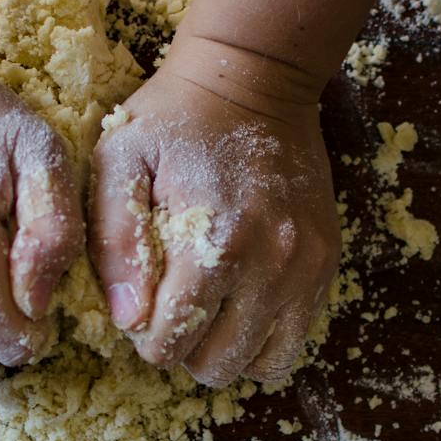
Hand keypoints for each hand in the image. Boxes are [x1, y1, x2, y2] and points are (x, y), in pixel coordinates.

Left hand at [88, 38, 340, 387]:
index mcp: (215, 244)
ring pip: (264, 363)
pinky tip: (239, 303)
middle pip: (218, 363)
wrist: (256, 76)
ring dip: (227, 351)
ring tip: (207, 312)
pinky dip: (263, 337)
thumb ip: (115, 243)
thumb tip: (128, 318)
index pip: (171, 342)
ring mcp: (305, 268)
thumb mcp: (120, 161)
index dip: (144, 336)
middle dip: (184, 349)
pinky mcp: (325, 262)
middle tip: (171, 309)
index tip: (140, 306)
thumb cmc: (175, 118)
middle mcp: (270, 265)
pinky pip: (296, 338)